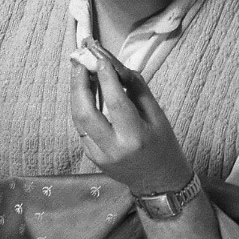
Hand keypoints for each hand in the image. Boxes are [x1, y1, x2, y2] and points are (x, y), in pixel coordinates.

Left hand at [70, 39, 192, 194]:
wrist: (160, 182)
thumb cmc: (163, 145)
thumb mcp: (158, 116)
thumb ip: (137, 91)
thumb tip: (116, 67)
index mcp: (136, 137)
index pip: (116, 102)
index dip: (106, 77)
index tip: (100, 57)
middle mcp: (114, 148)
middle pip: (86, 112)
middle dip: (79, 84)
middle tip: (79, 61)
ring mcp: (99, 155)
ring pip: (78, 119)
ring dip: (75, 93)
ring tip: (78, 71)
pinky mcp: (92, 157)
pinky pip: (81, 128)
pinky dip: (80, 107)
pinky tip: (82, 92)